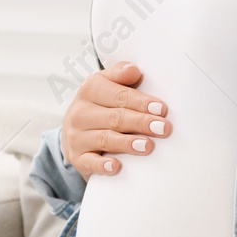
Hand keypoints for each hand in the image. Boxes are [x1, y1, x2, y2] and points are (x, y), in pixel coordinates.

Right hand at [60, 61, 169, 177]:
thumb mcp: (106, 84)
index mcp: (89, 89)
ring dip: (127, 143)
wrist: (74, 132)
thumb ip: (120, 75)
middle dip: (140, 122)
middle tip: (162, 128)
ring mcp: (76, 136)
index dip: (140, 102)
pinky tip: (116, 166)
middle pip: (114, 117)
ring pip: (104, 139)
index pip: (117, 95)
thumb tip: (134, 70)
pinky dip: (102, 165)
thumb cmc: (100, 106)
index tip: (160, 108)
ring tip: (147, 146)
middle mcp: (80, 112)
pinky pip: (90, 162)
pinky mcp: (77, 158)